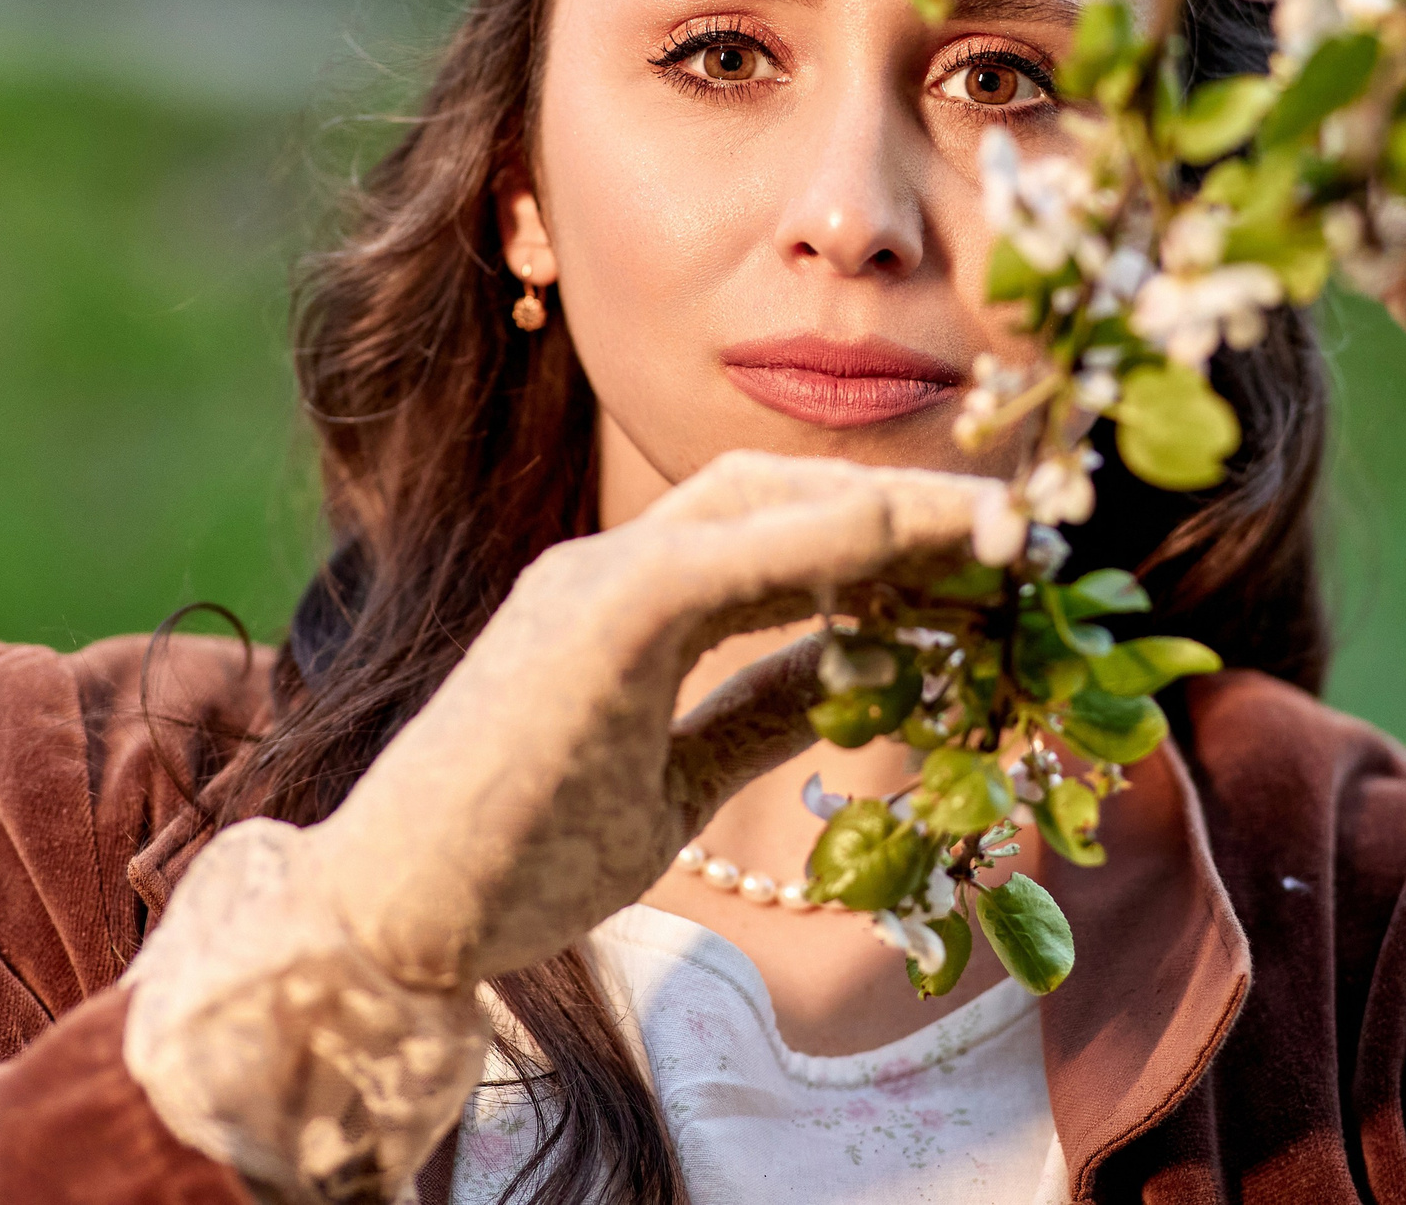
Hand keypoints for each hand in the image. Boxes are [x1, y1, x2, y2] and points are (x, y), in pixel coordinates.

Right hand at [122, 451, 988, 1200]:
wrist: (388, 916)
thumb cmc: (516, 857)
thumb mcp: (674, 784)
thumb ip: (754, 711)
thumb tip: (856, 675)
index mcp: (625, 603)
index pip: (775, 529)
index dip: (883, 530)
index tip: (985, 552)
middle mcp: (610, 568)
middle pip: (780, 490)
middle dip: (902, 501)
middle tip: (1018, 527)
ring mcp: (596, 581)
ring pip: (766, 501)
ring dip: (890, 508)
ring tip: (1000, 530)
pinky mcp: (594, 614)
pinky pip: (735, 553)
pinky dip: (833, 539)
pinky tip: (919, 547)